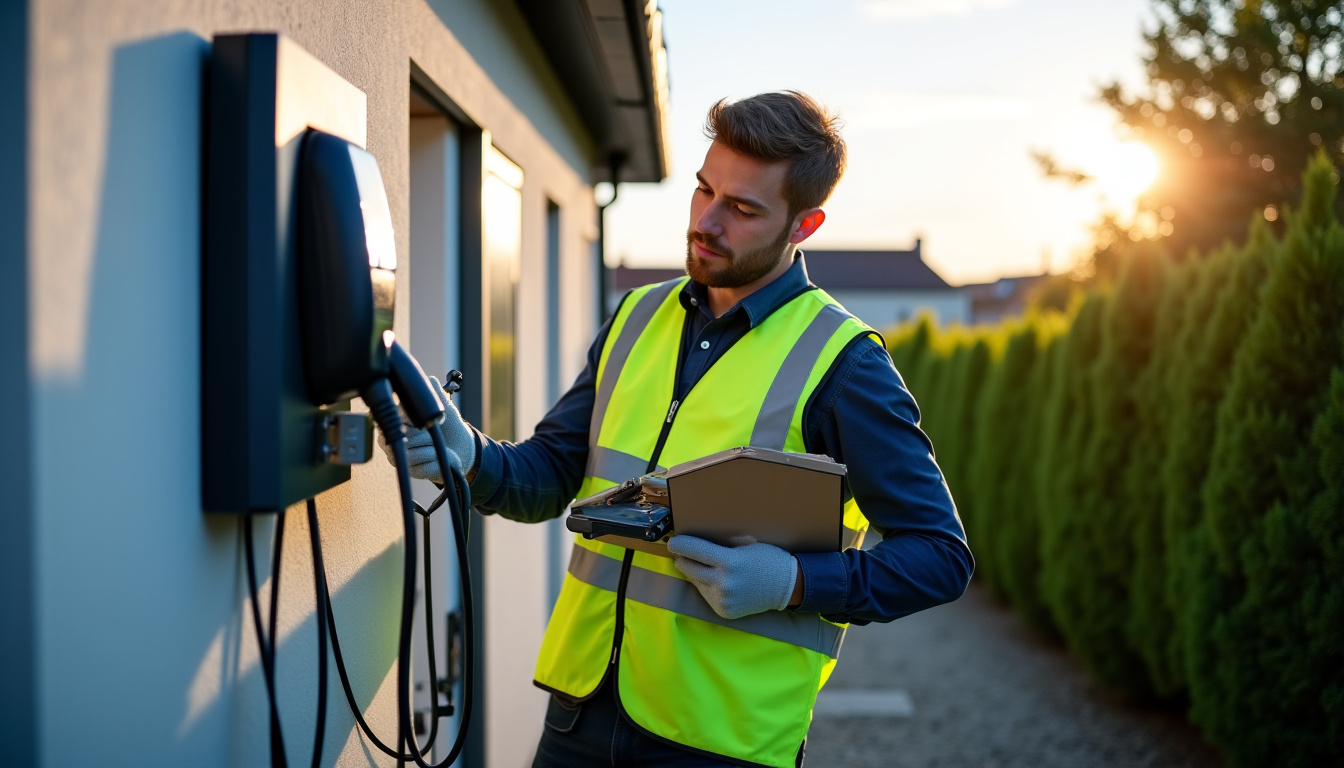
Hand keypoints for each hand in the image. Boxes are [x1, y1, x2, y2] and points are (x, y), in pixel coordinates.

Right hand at [378, 376, 476, 482]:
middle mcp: (391, 439)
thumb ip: (435, 391)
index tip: (421, 419)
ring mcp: (399, 456)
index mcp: (395, 420)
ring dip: (431, 445)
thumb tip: (429, 380)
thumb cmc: (449, 427)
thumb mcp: (444, 407)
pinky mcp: (410, 470)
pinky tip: (437, 457)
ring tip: (435, 445)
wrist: (462, 449)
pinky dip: (436, 458)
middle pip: (401, 433)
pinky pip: (423, 462)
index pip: (394, 415)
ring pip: (412, 448)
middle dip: (423, 432)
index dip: (410, 416)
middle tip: (431, 433)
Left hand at [666, 535, 797, 619]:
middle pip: (689, 568)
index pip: (695, 550)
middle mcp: (723, 583)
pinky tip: (715, 580)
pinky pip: (706, 595)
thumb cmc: (767, 559)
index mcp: (730, 562)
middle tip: (682, 552)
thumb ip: (721, 547)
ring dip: (695, 573)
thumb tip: (696, 544)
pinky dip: (707, 587)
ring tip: (701, 565)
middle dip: (683, 558)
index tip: (672, 542)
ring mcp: (723, 600)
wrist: (787, 586)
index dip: (680, 545)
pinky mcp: (724, 611)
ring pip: (695, 582)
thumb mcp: (746, 546)